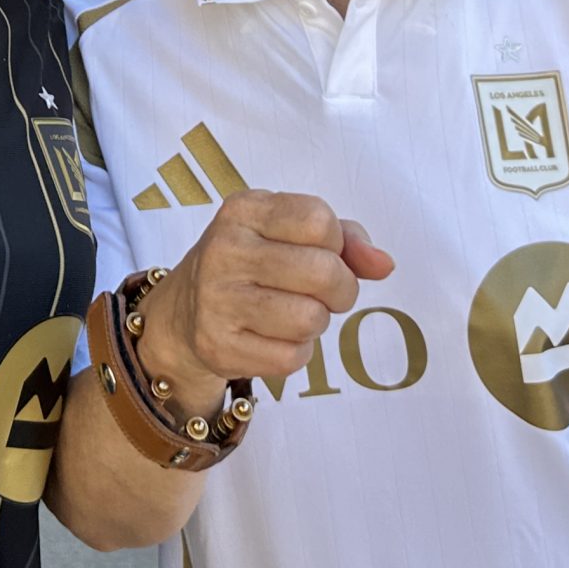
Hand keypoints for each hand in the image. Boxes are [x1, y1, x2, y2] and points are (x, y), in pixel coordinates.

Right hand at [135, 191, 394, 409]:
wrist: (184, 313)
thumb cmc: (252, 264)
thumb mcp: (287, 232)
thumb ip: (345, 238)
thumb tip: (384, 264)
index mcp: (244, 210)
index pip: (320, 220)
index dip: (336, 243)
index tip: (321, 252)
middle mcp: (224, 249)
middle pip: (324, 271)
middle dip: (340, 289)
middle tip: (322, 294)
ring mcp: (217, 300)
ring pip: (310, 319)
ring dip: (316, 322)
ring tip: (293, 313)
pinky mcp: (218, 346)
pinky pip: (291, 357)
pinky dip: (296, 352)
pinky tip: (273, 337)